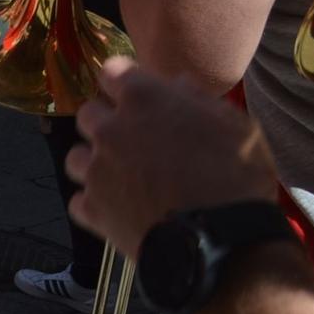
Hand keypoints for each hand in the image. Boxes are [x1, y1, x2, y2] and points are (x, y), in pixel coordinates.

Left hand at [64, 57, 281, 252]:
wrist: (221, 241)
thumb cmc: (236, 177)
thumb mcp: (234, 125)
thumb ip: (197, 98)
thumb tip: (175, 83)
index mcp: (144, 100)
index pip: (112, 71)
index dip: (123, 81)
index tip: (134, 93)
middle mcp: (110, 130)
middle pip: (88, 114)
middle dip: (107, 121)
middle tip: (134, 139)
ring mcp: (96, 170)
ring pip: (77, 156)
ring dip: (96, 162)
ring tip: (123, 176)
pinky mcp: (92, 208)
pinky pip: (80, 199)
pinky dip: (95, 202)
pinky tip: (118, 207)